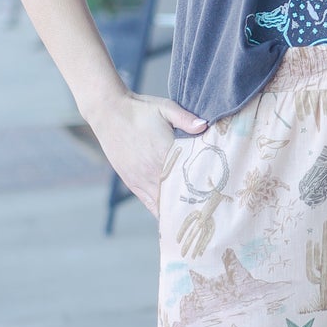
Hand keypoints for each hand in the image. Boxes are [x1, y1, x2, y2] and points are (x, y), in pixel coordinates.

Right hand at [88, 90, 206, 215]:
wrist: (108, 112)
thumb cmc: (139, 109)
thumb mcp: (165, 108)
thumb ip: (186, 119)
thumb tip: (204, 125)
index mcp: (165, 153)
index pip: (190, 178)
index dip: (204, 189)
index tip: (217, 197)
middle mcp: (153, 170)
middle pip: (178, 196)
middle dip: (194, 204)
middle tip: (211, 213)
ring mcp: (141, 179)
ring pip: (164, 204)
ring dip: (178, 210)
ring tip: (194, 218)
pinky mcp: (132, 182)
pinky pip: (149, 204)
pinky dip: (161, 212)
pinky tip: (172, 218)